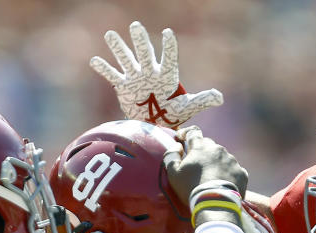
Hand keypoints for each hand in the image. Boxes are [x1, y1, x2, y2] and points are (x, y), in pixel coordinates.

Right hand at [90, 21, 222, 128]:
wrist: (155, 122)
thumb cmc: (173, 113)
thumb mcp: (188, 106)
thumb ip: (203, 99)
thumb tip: (220, 97)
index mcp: (167, 75)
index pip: (169, 57)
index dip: (169, 46)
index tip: (167, 33)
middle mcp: (150, 72)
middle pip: (145, 53)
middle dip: (141, 40)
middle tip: (136, 26)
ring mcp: (136, 77)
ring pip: (126, 59)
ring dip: (118, 48)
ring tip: (110, 35)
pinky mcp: (124, 86)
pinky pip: (112, 75)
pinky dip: (104, 69)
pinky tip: (95, 60)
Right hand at [166, 129, 247, 202]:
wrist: (216, 204)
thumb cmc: (191, 188)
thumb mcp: (173, 174)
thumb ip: (171, 156)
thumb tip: (177, 145)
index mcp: (200, 147)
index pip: (193, 132)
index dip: (186, 133)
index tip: (182, 137)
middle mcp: (217, 150)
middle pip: (209, 145)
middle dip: (202, 151)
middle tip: (197, 165)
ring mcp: (231, 160)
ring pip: (222, 157)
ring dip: (216, 163)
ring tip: (211, 179)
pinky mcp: (241, 172)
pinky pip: (234, 170)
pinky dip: (228, 174)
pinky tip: (223, 185)